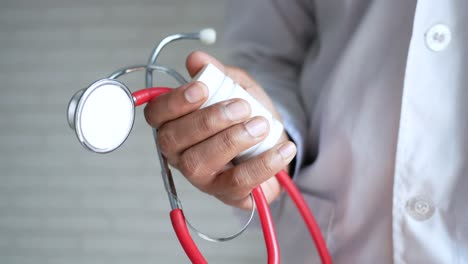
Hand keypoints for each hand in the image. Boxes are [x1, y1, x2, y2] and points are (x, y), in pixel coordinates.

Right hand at [144, 51, 296, 208]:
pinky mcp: (225, 193)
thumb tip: (196, 59)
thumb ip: (218, 75)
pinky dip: (263, 164)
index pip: (156, 114)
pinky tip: (283, 148)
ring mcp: (200, 176)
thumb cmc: (246, 116)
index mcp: (175, 123)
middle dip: (208, 120)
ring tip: (261, 126)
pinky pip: (238, 182)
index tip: (201, 88)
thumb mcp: (237, 88)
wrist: (272, 144)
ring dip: (233, 140)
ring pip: (200, 161)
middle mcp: (179, 152)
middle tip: (242, 107)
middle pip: (174, 139)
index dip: (174, 102)